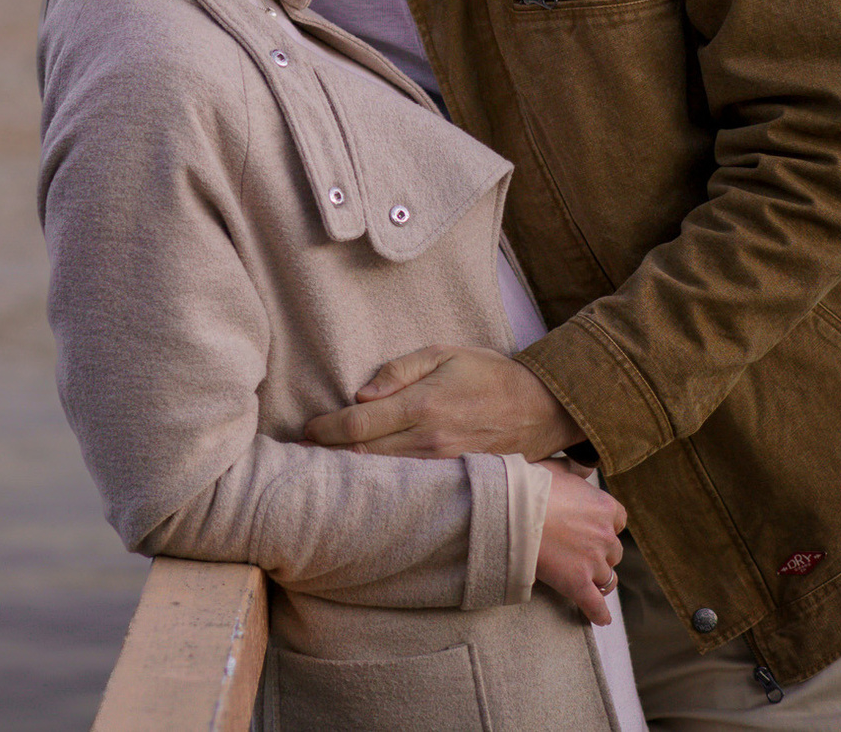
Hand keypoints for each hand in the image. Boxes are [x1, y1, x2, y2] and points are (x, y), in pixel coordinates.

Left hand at [299, 344, 578, 460]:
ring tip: (322, 471)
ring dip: (352, 474)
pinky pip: (409, 487)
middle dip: (329, 457)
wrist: (541, 409)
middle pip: (364, 457)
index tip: (306, 430)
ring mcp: (442, 467)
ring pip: (383, 477)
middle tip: (299, 456)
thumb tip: (360, 394)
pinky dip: (382, 485)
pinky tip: (364, 484)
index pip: (359, 424)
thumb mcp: (445, 354)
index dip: (326, 430)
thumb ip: (399, 371)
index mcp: (423, 406)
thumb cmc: (489, 374)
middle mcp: (429, 442)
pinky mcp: (453, 482)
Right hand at [536, 459, 628, 624]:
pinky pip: (594, 604)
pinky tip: (601, 619)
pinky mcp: (577, 583)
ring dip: (598, 578)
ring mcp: (592, 561)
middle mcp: (604, 535)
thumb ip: (574, 471)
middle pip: (613, 551)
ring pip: (606, 577)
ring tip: (588, 581)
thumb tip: (580, 467)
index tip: (596, 527)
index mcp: (604, 507)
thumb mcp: (558, 469)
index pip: (619, 520)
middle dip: (601, 552)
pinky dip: (598, 613)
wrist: (514, 511)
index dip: (606, 525)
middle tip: (582, 552)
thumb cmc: (531, 486)